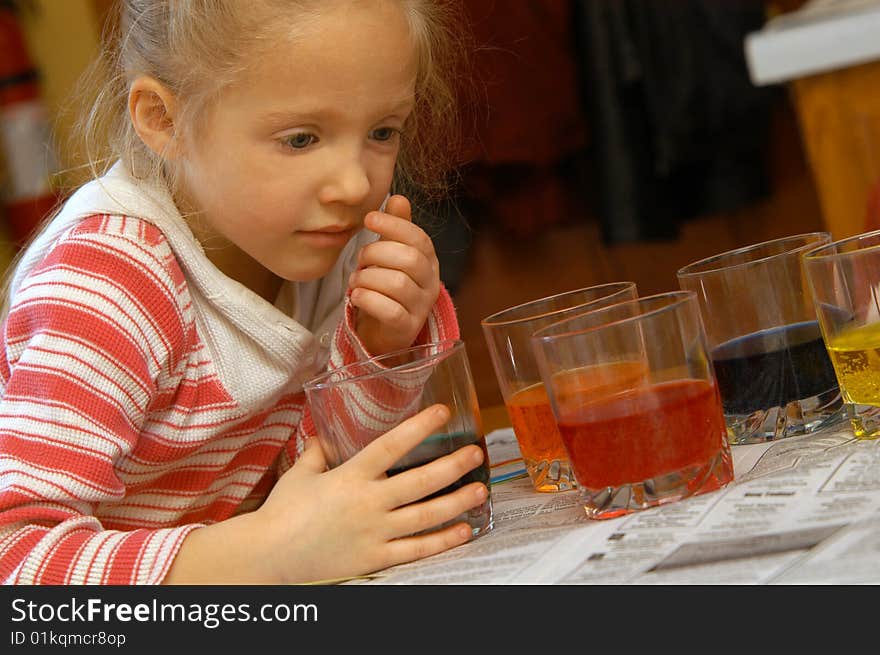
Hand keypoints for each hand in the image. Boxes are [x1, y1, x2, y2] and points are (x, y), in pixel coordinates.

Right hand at [255, 405, 487, 583]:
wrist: (268, 555)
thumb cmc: (283, 511)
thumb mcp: (301, 474)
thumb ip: (318, 452)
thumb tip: (325, 432)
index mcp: (351, 476)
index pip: (392, 445)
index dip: (420, 427)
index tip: (443, 411)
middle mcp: (368, 502)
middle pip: (421, 481)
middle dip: (453, 466)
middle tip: (476, 454)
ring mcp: (374, 532)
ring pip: (426, 515)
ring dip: (458, 502)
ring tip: (480, 489)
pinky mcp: (375, 557)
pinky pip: (416, 549)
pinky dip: (443, 540)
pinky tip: (465, 529)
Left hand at [350, 195, 440, 354]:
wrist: (382, 331)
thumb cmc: (386, 289)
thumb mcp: (391, 254)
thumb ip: (396, 228)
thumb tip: (399, 198)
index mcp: (429, 262)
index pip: (419, 238)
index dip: (394, 225)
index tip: (369, 219)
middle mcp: (430, 284)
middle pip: (409, 259)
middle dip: (377, 253)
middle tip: (359, 260)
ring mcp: (420, 308)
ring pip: (398, 284)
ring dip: (368, 278)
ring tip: (355, 282)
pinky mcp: (406, 328)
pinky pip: (391, 311)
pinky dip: (369, 300)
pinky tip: (356, 296)